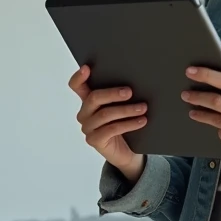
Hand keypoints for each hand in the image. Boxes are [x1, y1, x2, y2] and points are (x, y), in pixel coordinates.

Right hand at [69, 65, 146, 182]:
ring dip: (126, 110)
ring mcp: (88, 128)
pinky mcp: (94, 140)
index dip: (79, 77)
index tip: (87, 68)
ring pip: (105, 114)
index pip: (77, 86)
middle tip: (130, 92)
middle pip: (94, 98)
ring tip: (143, 108)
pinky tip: (141, 121)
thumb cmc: (126, 124)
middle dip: (113, 93)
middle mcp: (84, 113)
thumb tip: (135, 82)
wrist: (128, 152)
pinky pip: (111, 129)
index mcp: (88, 100)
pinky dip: (128, 124)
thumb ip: (121, 95)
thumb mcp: (122, 106)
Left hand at [181, 66, 220, 209]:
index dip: (209, 75)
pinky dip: (217, 130)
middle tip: (185, 92)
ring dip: (200, 113)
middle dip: (198, 95)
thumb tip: (219, 90)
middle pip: (219, 100)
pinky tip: (215, 129)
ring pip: (216, 119)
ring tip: (192, 109)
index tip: (193, 71)